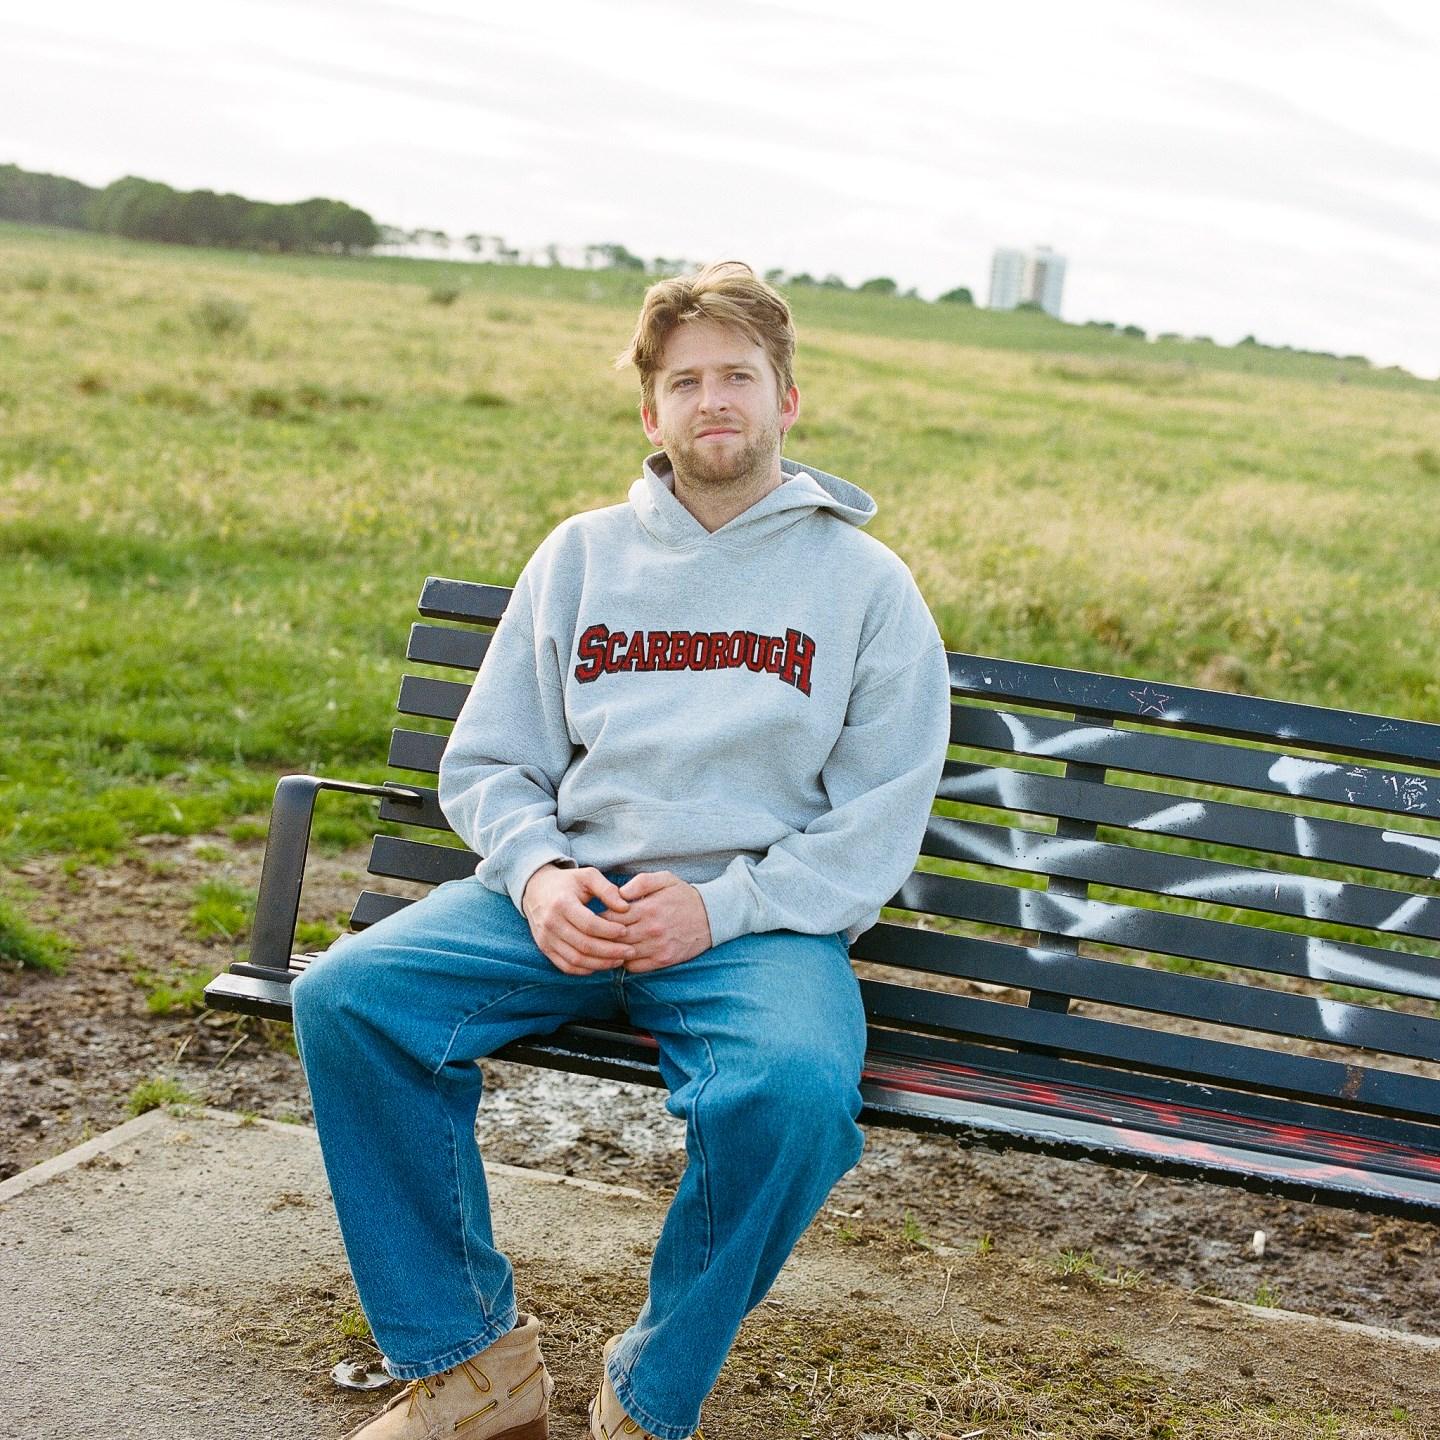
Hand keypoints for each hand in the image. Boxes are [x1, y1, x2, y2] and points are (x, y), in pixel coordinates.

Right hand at [522, 864, 636, 975]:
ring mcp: (546, 939)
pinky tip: (601, 964)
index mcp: (562, 903)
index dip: (609, 930)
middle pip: (584, 945)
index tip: (626, 931)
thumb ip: (607, 889)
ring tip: (620, 960)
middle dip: (610, 951)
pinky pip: (566, 966)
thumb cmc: (567, 882)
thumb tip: (625, 908)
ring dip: (600, 963)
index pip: (589, 924)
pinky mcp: (545, 949)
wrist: (535, 890)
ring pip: (576, 959)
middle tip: (630, 951)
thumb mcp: (587, 876)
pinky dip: (585, 970)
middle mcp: (551, 924)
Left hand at [607, 871, 712, 972]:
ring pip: (621, 954)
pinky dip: (625, 962)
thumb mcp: (665, 879)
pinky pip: (634, 967)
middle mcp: (651, 930)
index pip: (610, 917)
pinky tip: (625, 952)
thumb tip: (620, 893)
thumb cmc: (684, 896)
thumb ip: (640, 882)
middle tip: (596, 932)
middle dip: (601, 935)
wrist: (712, 916)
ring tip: (608, 943)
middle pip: (613, 938)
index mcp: (648, 908)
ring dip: (611, 950)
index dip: (599, 917)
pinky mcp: (663, 960)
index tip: (597, 916)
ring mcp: (657, 947)